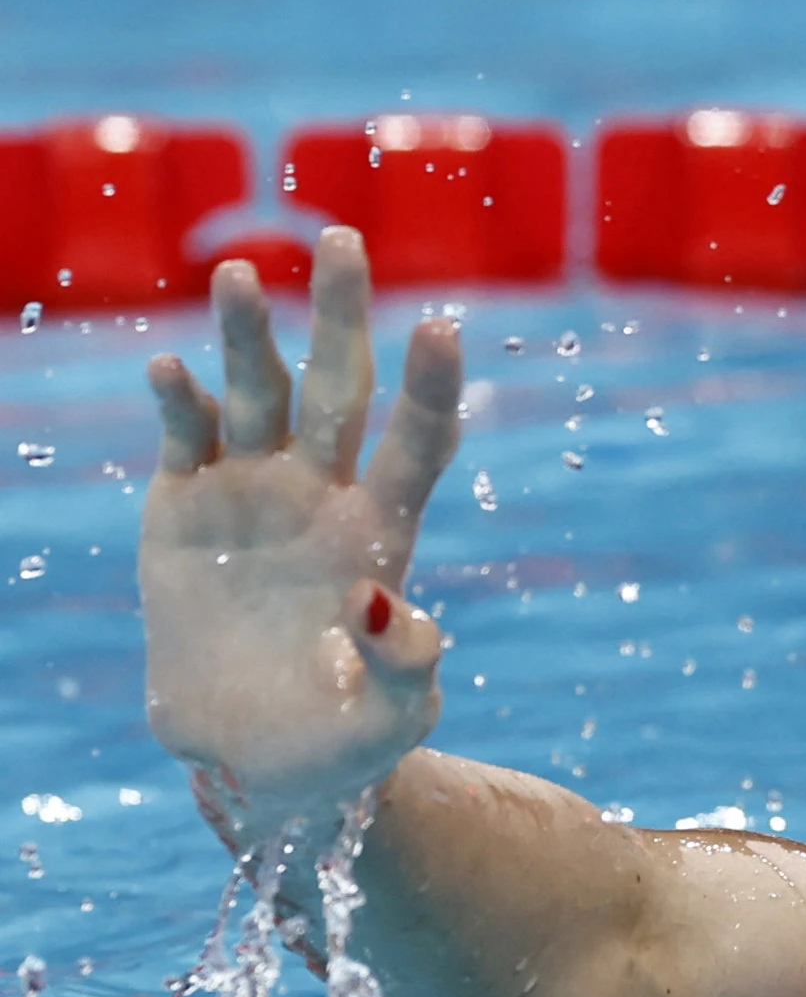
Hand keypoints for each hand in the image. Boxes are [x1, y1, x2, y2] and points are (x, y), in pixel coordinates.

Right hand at [140, 228, 461, 844]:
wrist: (253, 759)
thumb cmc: (339, 744)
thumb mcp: (390, 722)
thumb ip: (407, 669)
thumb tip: (381, 603)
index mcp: (383, 536)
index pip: (417, 443)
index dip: (431, 389)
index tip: (443, 328)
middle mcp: (323, 496)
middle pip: (341, 388)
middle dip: (343, 315)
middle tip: (344, 237)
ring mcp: (253, 493)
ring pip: (257, 394)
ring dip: (248, 335)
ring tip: (243, 275)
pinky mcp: (184, 507)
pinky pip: (184, 437)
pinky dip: (177, 400)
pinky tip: (171, 368)